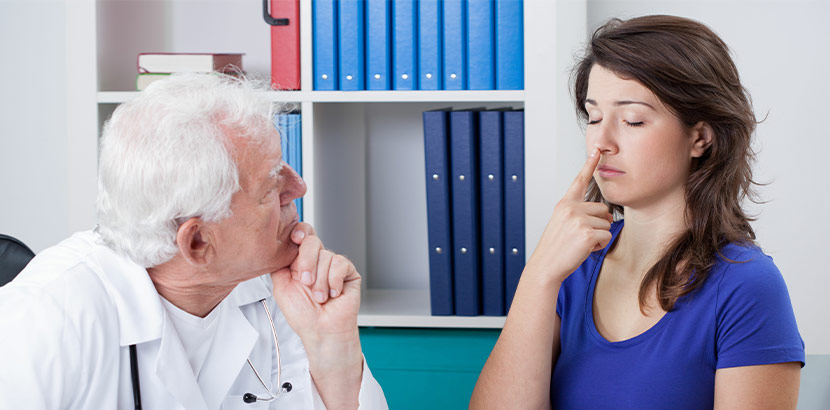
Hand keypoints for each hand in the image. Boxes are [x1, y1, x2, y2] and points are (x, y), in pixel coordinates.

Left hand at [270, 223, 361, 340]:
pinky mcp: (348, 272)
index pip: (302, 236)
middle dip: (307, 262)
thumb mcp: (281, 286)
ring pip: (326, 256)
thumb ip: (279, 264)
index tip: (295, 238)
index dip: (300, 232)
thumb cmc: (302, 315)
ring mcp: (333, 266)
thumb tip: (277, 248)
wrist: (321, 331)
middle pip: (313, 241)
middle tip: (306, 282)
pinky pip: (340, 264)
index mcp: (300, 261)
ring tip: (320, 297)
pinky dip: (334, 281)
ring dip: (320, 281)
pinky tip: (333, 294)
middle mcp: (317, 261)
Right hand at [525, 148, 612, 283]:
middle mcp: (570, 208)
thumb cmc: (556, 248)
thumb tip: (606, 214)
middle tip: (580, 237)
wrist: (546, 266)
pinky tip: (584, 250)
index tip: (596, 150)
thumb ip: (580, 213)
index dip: (589, 164)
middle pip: (602, 209)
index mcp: (564, 204)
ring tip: (580, 244)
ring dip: (598, 237)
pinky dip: (599, 246)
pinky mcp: (587, 232)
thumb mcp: (563, 224)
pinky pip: (606, 236)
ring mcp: (578, 219)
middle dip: (597, 224)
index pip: (579, 181)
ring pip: (606, 224)